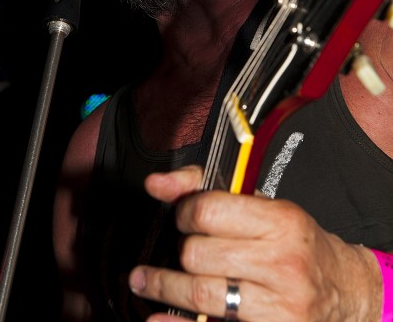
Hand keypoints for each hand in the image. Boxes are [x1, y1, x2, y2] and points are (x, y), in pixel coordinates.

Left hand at [128, 166, 381, 320]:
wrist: (345, 291)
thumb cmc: (298, 245)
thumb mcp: (265, 207)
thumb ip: (206, 189)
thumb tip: (157, 183)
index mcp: (281, 221)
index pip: (210, 210)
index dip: (185, 212)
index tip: (183, 217)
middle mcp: (282, 262)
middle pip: (199, 254)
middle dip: (179, 251)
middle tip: (179, 250)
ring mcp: (278, 306)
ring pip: (201, 294)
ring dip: (164, 287)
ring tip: (145, 281)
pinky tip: (159, 318)